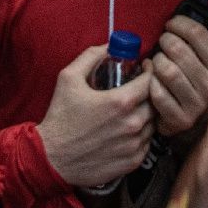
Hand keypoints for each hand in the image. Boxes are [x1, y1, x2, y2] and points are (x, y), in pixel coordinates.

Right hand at [37, 43, 155, 189]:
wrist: (52, 159)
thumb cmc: (60, 117)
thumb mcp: (69, 78)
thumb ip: (91, 56)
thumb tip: (110, 45)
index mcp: (121, 102)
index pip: (151, 81)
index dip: (150, 71)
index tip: (145, 67)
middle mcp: (133, 124)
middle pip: (155, 102)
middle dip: (149, 92)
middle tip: (138, 87)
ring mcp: (134, 145)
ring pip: (153, 124)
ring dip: (146, 114)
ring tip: (132, 109)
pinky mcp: (132, 162)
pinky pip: (147, 143)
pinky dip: (141, 135)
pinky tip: (127, 130)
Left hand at [146, 16, 207, 137]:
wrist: (192, 118)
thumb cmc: (196, 77)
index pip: (198, 33)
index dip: (179, 23)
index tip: (170, 25)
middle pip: (178, 49)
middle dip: (165, 41)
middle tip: (162, 43)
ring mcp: (197, 105)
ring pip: (167, 71)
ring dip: (157, 61)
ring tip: (157, 60)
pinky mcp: (180, 120)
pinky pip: (157, 93)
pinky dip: (150, 82)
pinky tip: (151, 78)